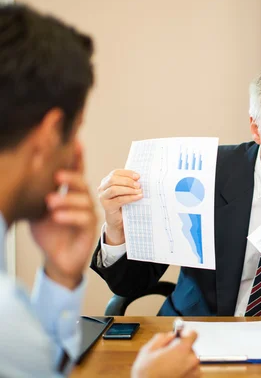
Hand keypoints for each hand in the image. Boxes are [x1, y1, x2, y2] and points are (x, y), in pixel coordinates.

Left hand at [30, 143, 97, 289]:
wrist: (57, 259)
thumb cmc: (49, 233)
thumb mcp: (38, 209)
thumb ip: (38, 191)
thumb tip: (30, 167)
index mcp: (70, 193)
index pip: (75, 171)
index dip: (77, 157)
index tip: (76, 141)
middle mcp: (82, 201)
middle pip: (82, 183)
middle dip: (71, 177)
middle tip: (57, 176)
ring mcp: (89, 214)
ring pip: (84, 200)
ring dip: (66, 199)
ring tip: (50, 202)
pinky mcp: (90, 229)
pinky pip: (84, 218)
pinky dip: (70, 216)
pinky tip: (57, 217)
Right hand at [97, 169, 141, 244]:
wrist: (118, 219)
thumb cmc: (123, 202)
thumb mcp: (125, 191)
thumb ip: (129, 184)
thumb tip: (139, 178)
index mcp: (106, 181)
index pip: (115, 173)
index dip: (127, 173)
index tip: (138, 176)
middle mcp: (102, 188)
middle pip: (113, 180)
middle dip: (128, 181)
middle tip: (139, 185)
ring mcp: (102, 197)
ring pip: (114, 189)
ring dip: (129, 189)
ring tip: (139, 191)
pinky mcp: (106, 206)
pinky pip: (119, 200)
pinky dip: (130, 198)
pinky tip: (138, 197)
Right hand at [132, 331, 199, 377]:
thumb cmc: (147, 375)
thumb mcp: (148, 350)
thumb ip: (162, 338)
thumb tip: (169, 335)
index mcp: (182, 349)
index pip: (192, 333)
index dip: (185, 333)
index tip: (180, 335)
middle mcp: (191, 360)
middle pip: (189, 347)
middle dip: (180, 349)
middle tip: (168, 355)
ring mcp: (194, 371)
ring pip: (190, 359)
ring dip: (182, 360)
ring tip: (168, 366)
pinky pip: (191, 370)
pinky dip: (184, 370)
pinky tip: (172, 372)